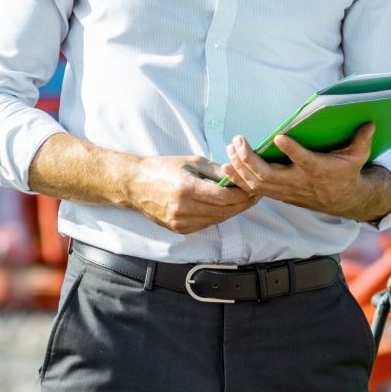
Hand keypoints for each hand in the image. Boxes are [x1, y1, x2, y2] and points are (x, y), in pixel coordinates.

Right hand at [129, 154, 259, 234]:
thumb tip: (238, 176)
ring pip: (216, 219)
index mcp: (186, 188)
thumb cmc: (163, 169)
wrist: (136, 185)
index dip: (242, 195)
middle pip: (223, 211)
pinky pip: (206, 224)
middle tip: (254, 195)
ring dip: (232, 211)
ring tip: (242, 201)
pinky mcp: (179, 229)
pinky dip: (217, 216)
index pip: (224, 197)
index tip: (252, 188)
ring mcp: (180, 221)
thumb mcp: (191, 162)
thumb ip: (216, 171)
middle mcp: (183, 208)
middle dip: (242, 204)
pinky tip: (224, 207)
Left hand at [222, 124, 390, 221]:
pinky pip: (253, 189)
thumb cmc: (347, 171)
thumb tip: (370, 122)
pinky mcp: (278, 193)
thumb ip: (362, 140)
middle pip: (269, 176)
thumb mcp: (358, 156)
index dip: (293, 151)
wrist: (342, 200)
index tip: (280, 137)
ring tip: (231, 147)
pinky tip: (226, 165)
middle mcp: (299, 182)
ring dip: (240, 166)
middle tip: (238, 140)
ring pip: (256, 183)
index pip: (305, 161)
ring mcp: (286, 190)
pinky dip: (238, 179)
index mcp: (319, 170)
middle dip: (250, 159)